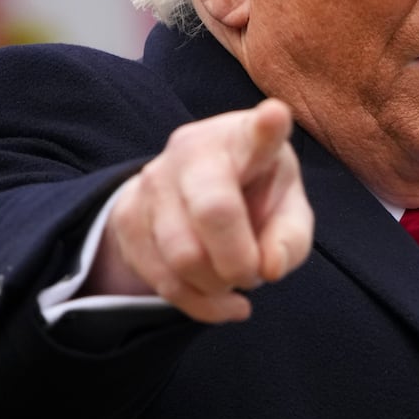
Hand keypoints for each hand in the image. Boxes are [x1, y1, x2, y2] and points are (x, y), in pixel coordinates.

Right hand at [88, 99, 313, 322]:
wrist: (191, 195)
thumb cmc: (254, 197)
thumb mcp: (288, 212)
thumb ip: (291, 239)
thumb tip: (269, 267)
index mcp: (245, 139)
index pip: (257, 132)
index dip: (267, 127)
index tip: (275, 115)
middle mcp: (193, 149)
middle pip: (213, 212)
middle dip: (239, 262)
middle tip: (254, 273)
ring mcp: (153, 180)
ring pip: (183, 257)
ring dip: (217, 286)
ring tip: (232, 277)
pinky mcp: (127, 216)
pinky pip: (163, 280)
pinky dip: (199, 303)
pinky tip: (219, 299)